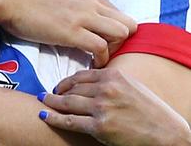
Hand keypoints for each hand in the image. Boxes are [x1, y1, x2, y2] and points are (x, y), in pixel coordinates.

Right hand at [3, 0, 136, 66]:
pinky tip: (90, 64)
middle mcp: (90, 2)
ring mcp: (82, 16)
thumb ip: (74, 3)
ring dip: (114, 50)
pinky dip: (99, 60)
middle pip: (127, 24)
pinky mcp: (72, 31)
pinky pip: (100, 48)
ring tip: (99, 58)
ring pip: (121, 34)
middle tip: (105, 52)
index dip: (113, 30)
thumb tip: (78, 17)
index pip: (118, 13)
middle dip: (121, 42)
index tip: (102, 41)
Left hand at [39, 68, 190, 145]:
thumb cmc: (151, 111)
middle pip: (72, 88)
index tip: (60, 85)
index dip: (67, 81)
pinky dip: (54, 118)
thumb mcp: (132, 85)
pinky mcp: (99, 127)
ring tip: (43, 101)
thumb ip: (111, 80)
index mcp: (113, 76)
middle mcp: (105, 89)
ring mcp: (101, 108)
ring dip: (52, 102)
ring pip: (67, 103)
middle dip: (57, 91)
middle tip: (47, 93)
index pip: (81, 75)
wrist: (166, 134)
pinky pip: (70, 121)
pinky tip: (45, 115)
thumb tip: (92, 79)